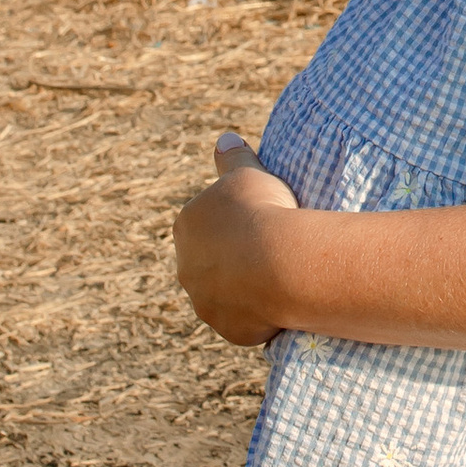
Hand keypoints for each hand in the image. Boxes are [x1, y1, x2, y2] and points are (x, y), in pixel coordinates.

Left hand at [176, 136, 300, 340]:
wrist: (280, 262)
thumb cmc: (263, 210)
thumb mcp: (250, 173)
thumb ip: (233, 157)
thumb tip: (225, 138)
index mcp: (187, 226)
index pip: (207, 223)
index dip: (236, 221)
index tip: (260, 220)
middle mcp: (186, 266)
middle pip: (211, 261)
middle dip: (234, 258)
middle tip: (270, 251)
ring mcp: (204, 301)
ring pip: (224, 294)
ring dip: (244, 288)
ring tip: (278, 279)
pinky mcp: (227, 328)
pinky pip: (243, 320)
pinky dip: (258, 314)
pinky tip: (280, 304)